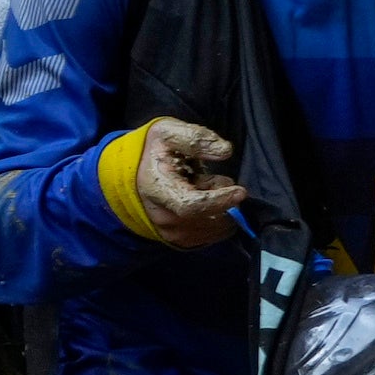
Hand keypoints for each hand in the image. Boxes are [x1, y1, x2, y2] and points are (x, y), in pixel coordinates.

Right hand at [130, 118, 250, 253]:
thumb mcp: (168, 133)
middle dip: (224, 200)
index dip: (219, 200)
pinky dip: (221, 220)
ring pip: (215, 229)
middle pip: (208, 218)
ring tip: (205, 189)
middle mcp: (162, 217)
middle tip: (214, 179)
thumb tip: (225, 151)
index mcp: (157, 190)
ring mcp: (170, 232)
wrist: (134, 176)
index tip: (240, 191)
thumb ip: (196, 139)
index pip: (191, 206)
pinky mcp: (180, 241)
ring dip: (223, 209)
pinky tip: (208, 203)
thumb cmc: (154, 152)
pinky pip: (214, 236)